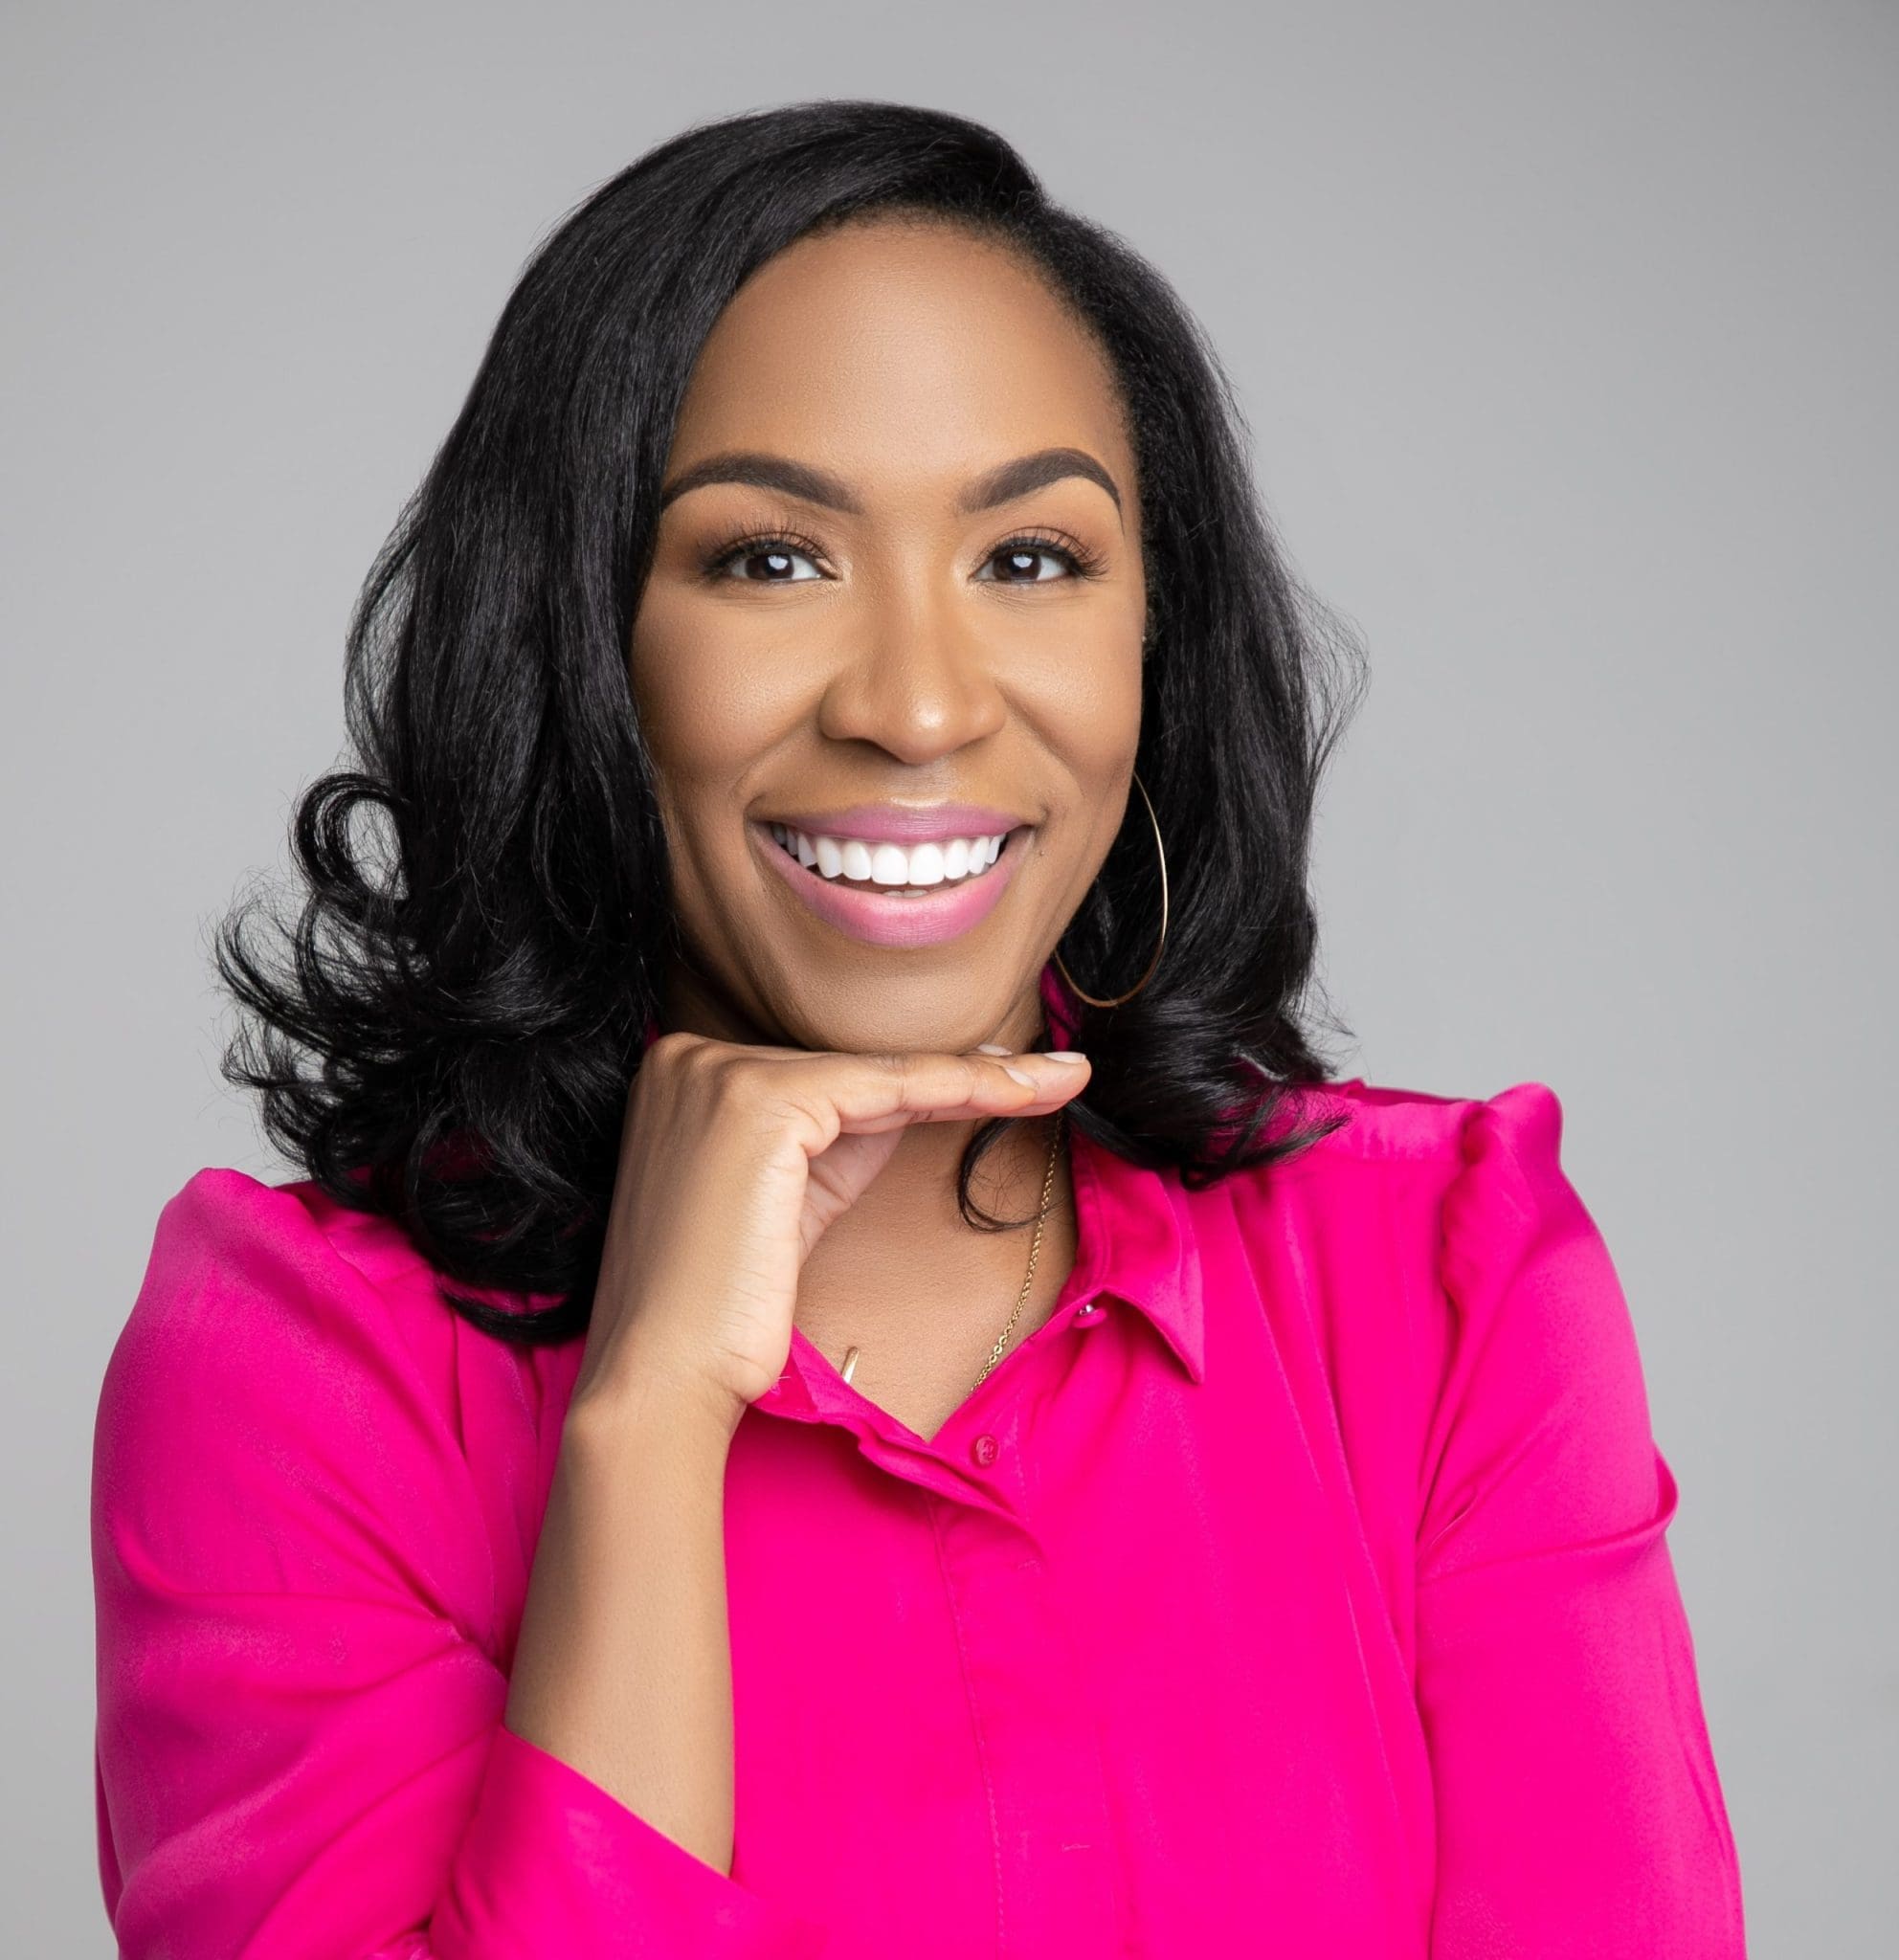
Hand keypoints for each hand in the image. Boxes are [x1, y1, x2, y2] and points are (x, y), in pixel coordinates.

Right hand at [573, 1034, 1091, 1427]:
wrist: (667, 1377)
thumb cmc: (730, 1304)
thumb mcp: (795, 1191)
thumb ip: (844, 1130)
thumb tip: (947, 1081)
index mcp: (686, 1073)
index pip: (832, 1070)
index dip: (928, 1078)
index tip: (1010, 1077)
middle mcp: (690, 1056)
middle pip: (857, 1064)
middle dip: (962, 1075)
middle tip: (1054, 1075)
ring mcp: (716, 1072)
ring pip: (883, 1072)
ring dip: (985, 1078)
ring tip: (1063, 1081)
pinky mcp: (756, 1102)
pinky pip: (889, 1089)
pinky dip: (966, 1091)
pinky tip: (1027, 1090)